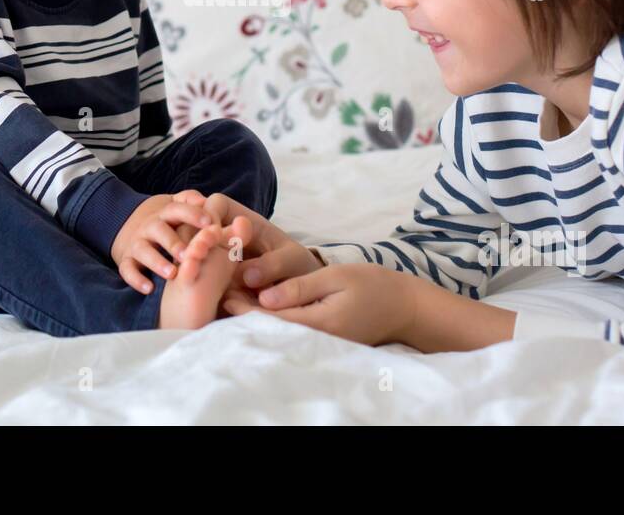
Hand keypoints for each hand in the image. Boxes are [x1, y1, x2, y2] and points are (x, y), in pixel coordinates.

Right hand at [110, 190, 212, 293]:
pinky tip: (149, 289)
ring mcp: (136, 244)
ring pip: (142, 251)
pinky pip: (127, 270)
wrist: (129, 225)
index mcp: (164, 213)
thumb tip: (205, 201)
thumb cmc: (166, 219)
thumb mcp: (177, 205)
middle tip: (188, 255)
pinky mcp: (126, 260)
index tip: (210, 223)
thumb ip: (191, 200)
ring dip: (157, 262)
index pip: (177, 209)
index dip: (193, 214)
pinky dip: (136, 279)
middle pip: (158, 230)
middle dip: (173, 243)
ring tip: (172, 274)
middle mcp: (149, 227)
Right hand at [184, 192, 322, 290]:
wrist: (301, 292)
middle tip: (194, 259)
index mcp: (244, 220)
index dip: (209, 215)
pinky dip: (190, 279)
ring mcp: (214, 257)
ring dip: (187, 261)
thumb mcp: (292, 262)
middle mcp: (224, 236)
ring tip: (192, 274)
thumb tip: (248, 276)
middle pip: (194, 225)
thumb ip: (273, 264)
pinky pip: (193, 275)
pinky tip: (196, 289)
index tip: (212, 234)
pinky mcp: (209, 280)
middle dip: (191, 240)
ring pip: (188, 251)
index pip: (217, 203)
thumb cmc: (297, 268)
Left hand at [222, 263, 415, 345]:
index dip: (245, 306)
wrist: (402, 307)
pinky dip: (274, 319)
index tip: (224, 291)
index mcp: (319, 323)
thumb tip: (264, 298)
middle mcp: (316, 339)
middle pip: (271, 328)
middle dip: (245, 312)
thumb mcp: (335, 278)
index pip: (272, 318)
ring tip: (233, 297)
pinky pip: (292, 331)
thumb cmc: (371, 285)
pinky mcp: (322, 342)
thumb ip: (299, 288)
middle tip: (220, 293)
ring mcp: (319, 344)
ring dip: (257, 315)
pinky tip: (260, 305)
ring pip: (279, 331)